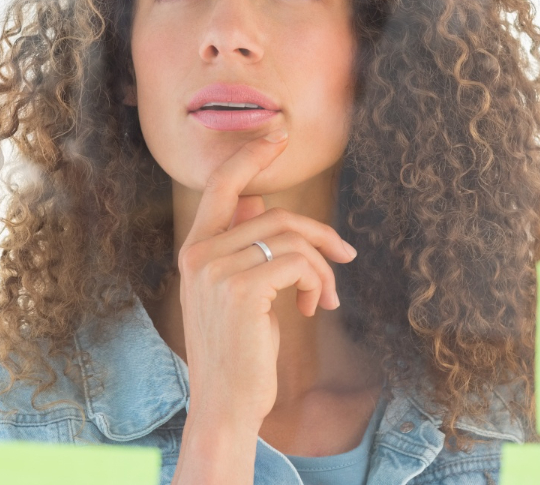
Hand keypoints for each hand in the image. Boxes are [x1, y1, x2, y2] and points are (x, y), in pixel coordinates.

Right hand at [170, 131, 356, 482]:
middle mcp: (199, 254)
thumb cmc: (235, 351)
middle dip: (320, 234)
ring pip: (292, 240)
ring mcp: (217, 271)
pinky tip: (314, 308)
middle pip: (276, 214)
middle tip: (346, 256)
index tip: (278, 135)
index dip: (250, 155)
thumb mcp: (233, 293)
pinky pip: (298, 263)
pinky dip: (318, 282)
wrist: (224, 404)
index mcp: (194, 250)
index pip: (220, 186)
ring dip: (323, 268)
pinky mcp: (242, 290)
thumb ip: (241, 246)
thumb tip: (259, 201)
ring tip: (325, 297)